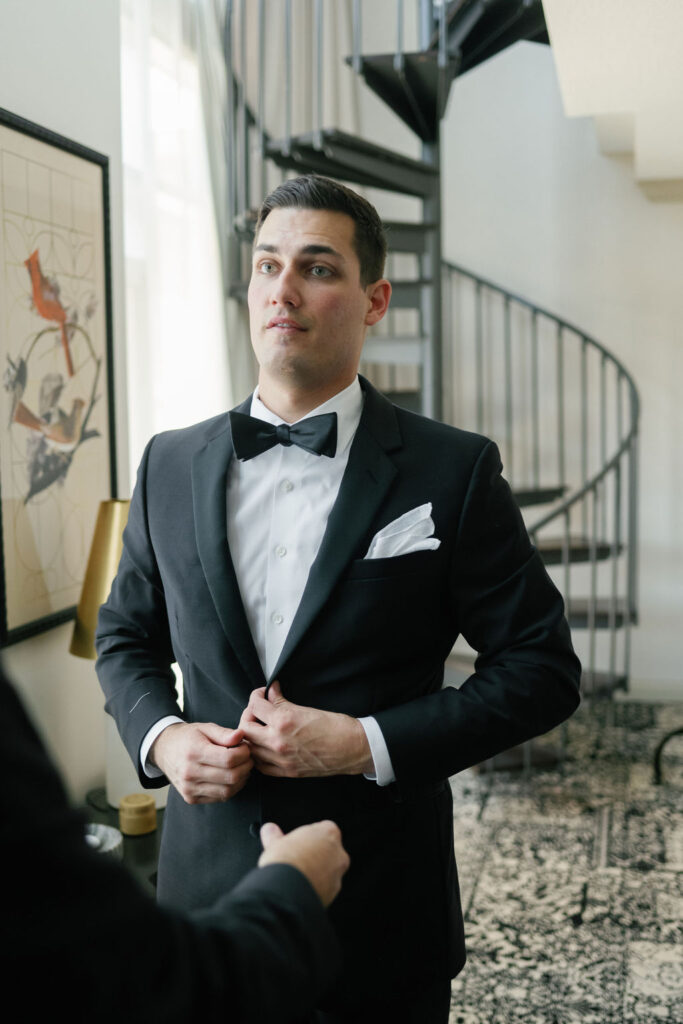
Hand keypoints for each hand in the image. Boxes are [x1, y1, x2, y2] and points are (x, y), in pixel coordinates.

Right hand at [150, 721, 252, 803]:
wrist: (164, 750)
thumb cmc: (188, 737)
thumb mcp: (205, 728)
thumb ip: (224, 733)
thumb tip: (241, 736)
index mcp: (193, 752)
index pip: (228, 759)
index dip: (244, 754)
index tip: (246, 747)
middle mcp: (189, 773)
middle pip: (230, 776)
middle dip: (246, 766)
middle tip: (248, 758)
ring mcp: (189, 788)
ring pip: (227, 790)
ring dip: (241, 779)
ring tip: (242, 767)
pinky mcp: (191, 798)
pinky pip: (219, 798)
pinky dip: (231, 788)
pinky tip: (232, 777)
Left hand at [239, 680, 373, 777]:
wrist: (353, 748)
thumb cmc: (336, 726)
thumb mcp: (307, 708)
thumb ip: (283, 702)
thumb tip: (270, 692)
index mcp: (283, 721)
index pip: (254, 705)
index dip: (256, 695)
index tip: (263, 693)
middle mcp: (277, 741)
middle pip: (245, 728)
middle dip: (249, 715)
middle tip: (258, 710)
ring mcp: (280, 759)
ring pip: (249, 748)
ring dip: (251, 736)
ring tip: (261, 728)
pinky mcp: (287, 771)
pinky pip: (260, 766)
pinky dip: (259, 755)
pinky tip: (266, 747)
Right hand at [258, 820, 349, 906]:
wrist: (288, 892)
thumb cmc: (286, 862)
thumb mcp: (275, 843)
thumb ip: (274, 835)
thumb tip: (269, 830)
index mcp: (328, 833)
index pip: (324, 828)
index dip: (309, 836)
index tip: (298, 842)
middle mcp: (338, 853)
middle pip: (329, 850)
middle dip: (315, 854)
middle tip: (297, 859)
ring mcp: (337, 875)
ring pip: (329, 871)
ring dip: (317, 872)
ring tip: (297, 876)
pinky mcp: (333, 894)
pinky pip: (325, 888)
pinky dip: (316, 888)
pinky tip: (301, 889)